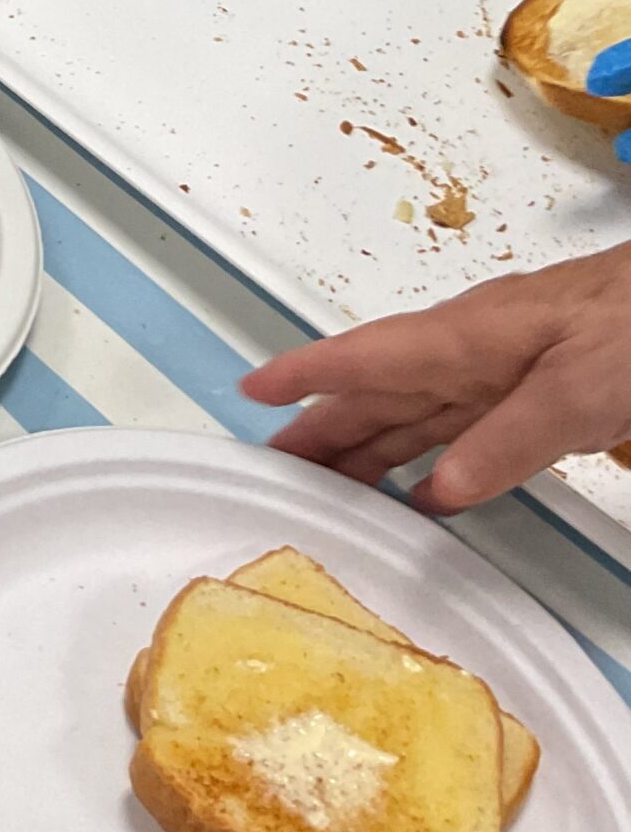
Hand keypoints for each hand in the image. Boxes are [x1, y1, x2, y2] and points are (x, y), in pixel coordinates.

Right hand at [241, 244, 630, 511]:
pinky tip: (417, 491)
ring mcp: (499, 371)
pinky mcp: (532, 392)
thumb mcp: (580, 386)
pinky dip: (426, 461)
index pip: (369, 358)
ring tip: (322, 486)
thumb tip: (436, 490)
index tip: (251, 389)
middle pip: (379, 391)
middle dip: (320, 423)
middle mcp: (470, 353)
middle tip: (270, 466)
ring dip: (365, 445)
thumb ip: (510, 439)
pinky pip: (459, 429)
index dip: (308, 374)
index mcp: (467, 339)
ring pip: (413, 412)